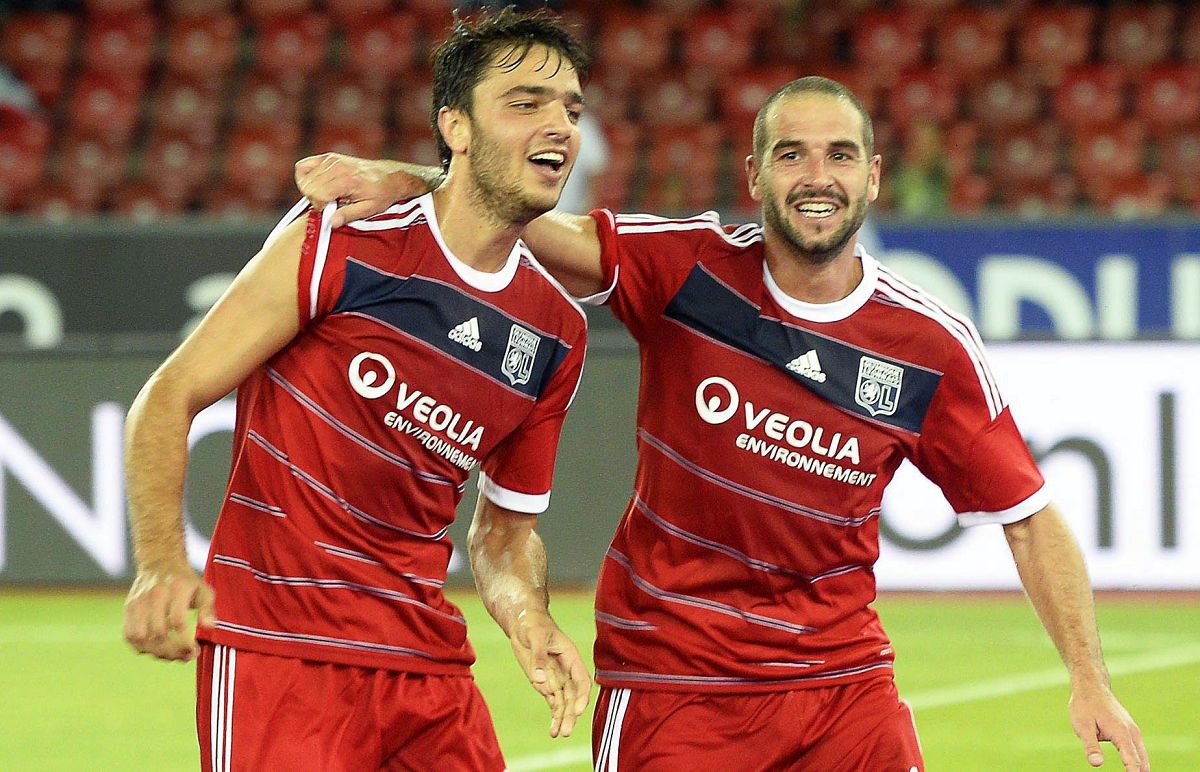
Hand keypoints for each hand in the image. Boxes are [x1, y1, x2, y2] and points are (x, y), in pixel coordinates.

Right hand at [123, 564, 215, 661]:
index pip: (178, 621)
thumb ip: (208, 609)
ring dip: (157, 653)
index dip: (185, 641)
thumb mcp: (204, 590)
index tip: (194, 651)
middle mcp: (155, 594)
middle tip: (185, 657)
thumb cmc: (186, 582)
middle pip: (158, 633)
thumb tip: (210, 627)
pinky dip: (142, 648)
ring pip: (141, 637)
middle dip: (173, 651)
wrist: (160, 562)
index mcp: (177, 588)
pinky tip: (157, 649)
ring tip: (172, 655)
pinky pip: (129, 636)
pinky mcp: (128, 608)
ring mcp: (139, 601)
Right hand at [294, 153, 408, 227]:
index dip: (320, 206)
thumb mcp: (369, 209)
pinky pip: (303, 166)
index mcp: (347, 181)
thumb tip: (331, 223)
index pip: (317, 194)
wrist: (389, 177)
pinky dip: (305, 176)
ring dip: (311, 189)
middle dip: (314, 198)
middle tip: (330, 203)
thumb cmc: (381, 193)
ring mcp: (331, 160)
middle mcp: (337, 167)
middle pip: (308, 186)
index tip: (331, 209)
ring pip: (304, 177)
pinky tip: (317, 184)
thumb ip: (348, 215)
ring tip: (327, 194)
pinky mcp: (328, 157)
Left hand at [508, 608, 592, 737]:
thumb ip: (539, 656)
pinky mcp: (545, 684)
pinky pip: (553, 703)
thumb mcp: (535, 635)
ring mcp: (557, 679)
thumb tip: (539, 679)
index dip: (582, 695)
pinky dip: (554, 716)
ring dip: (563, 719)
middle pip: (573, 696)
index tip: (578, 710)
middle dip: (571, 714)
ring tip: (558, 734)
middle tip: (566, 731)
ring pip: (564, 703)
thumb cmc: (533, 624)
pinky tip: (553, 731)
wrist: (524, 623)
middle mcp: (567, 671)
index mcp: (571, 657)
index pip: (581, 679)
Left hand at [1069, 685, 1148, 770]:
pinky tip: (1134, 769)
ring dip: (1140, 769)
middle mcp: (1132, 733)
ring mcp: (1133, 731)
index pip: (1133, 761)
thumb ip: (1090, 746)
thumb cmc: (1084, 705)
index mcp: (1122, 733)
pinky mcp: (1130, 730)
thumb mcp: (1082, 726)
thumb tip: (1097, 763)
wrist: (1091, 686)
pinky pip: (1138, 750)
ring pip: (1143, 756)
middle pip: (1142, 762)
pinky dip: (1139, 761)